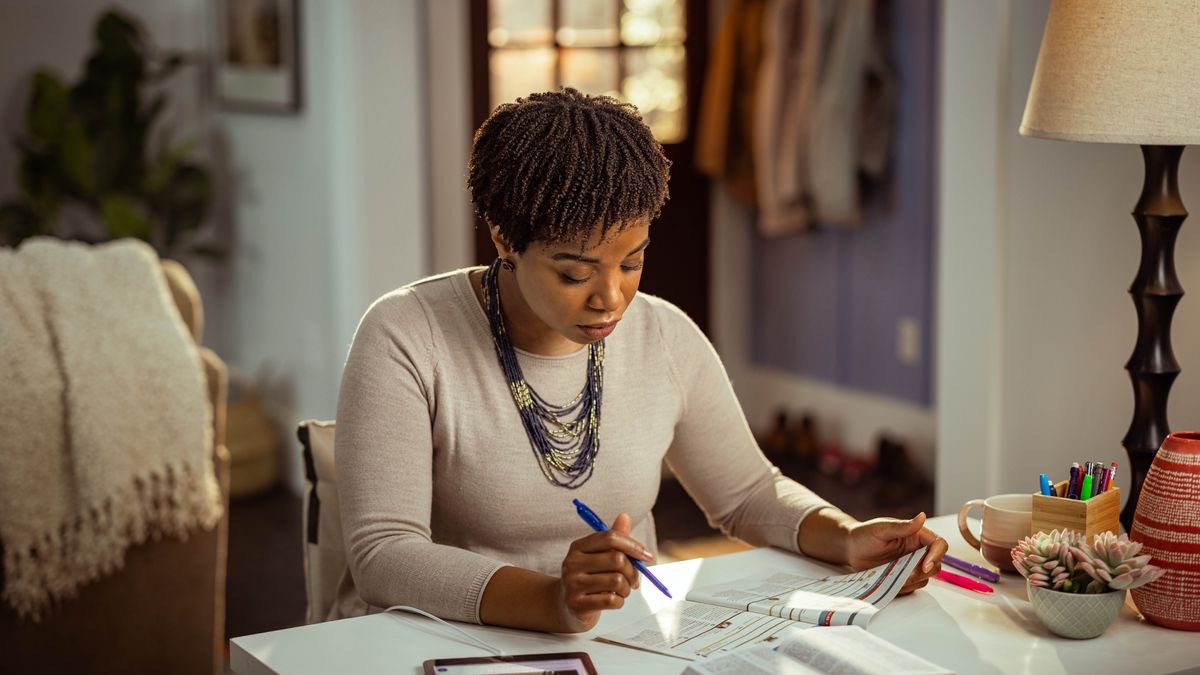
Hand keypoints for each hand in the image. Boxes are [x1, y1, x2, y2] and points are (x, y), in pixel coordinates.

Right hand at [554, 512, 648, 631]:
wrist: (567, 606)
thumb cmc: (590, 578)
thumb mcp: (600, 556)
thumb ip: (614, 538)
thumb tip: (624, 516)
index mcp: (579, 546)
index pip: (610, 538)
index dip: (633, 546)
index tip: (648, 556)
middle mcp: (572, 562)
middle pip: (617, 559)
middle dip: (632, 571)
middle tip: (633, 580)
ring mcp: (572, 584)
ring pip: (617, 581)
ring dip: (626, 588)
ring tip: (622, 590)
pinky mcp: (576, 604)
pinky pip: (611, 600)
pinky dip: (619, 601)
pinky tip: (613, 600)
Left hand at [845, 512, 946, 594]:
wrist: (850, 549)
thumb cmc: (863, 535)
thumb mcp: (881, 529)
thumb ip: (902, 526)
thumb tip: (922, 516)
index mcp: (916, 535)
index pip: (938, 544)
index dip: (936, 555)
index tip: (924, 565)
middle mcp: (917, 550)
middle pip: (936, 565)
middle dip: (923, 572)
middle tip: (906, 575)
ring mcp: (911, 565)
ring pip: (925, 578)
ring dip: (913, 581)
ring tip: (893, 576)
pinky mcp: (903, 578)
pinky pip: (912, 587)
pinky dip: (904, 587)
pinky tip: (889, 581)